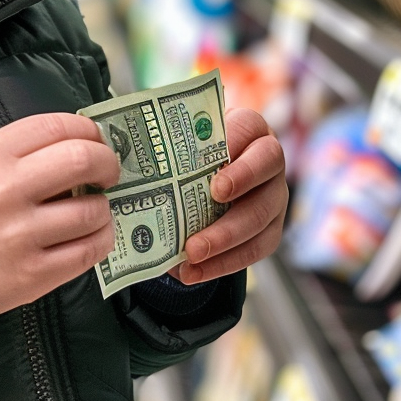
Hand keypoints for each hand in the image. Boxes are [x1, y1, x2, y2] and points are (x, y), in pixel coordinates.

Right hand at [0, 113, 120, 316]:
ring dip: (104, 207)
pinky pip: (89, 250)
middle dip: (107, 162)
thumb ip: (24, 150)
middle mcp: (6, 191)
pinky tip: (95, 233)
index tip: (96, 139)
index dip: (88, 129)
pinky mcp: (34, 274)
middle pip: (81, 160)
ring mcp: (21, 235)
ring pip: (92, 210)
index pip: (56, 126)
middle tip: (108, 171)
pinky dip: (101, 238)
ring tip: (95, 208)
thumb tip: (83, 143)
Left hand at [170, 107, 287, 284]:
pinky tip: (194, 272)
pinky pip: (255, 250)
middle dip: (228, 217)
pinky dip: (224, 264)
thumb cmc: (192, 143)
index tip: (214, 186)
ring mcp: (274, 195)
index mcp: (249, 127)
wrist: (210, 164)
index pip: (252, 134)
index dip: (238, 162)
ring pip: (260, 223)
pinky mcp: (272, 227)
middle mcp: (269, 160)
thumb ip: (171, 133)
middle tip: (196, 238)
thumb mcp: (184, 131)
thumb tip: (125, 141)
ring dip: (224, 245)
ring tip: (190, 258)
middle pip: (262, 190)